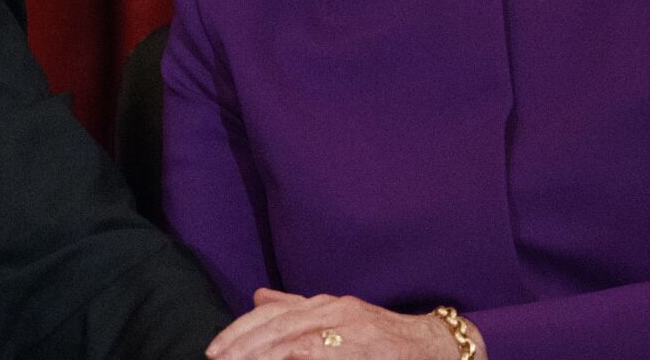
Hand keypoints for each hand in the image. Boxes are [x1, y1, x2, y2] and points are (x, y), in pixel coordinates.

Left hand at [204, 288, 464, 359]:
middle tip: (217, 359)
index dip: (240, 331)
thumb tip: (257, 297)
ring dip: (264, 355)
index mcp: (325, 304)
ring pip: (297, 342)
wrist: (434, 346)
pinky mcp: (362, 349)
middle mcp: (335, 311)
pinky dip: (295, 358)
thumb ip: (297, 308)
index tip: (215, 349)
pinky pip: (321, 354)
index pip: (272, 315)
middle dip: (244, 345)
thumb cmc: (383, 338)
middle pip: (279, 327)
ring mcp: (350, 330)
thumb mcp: (339, 317)